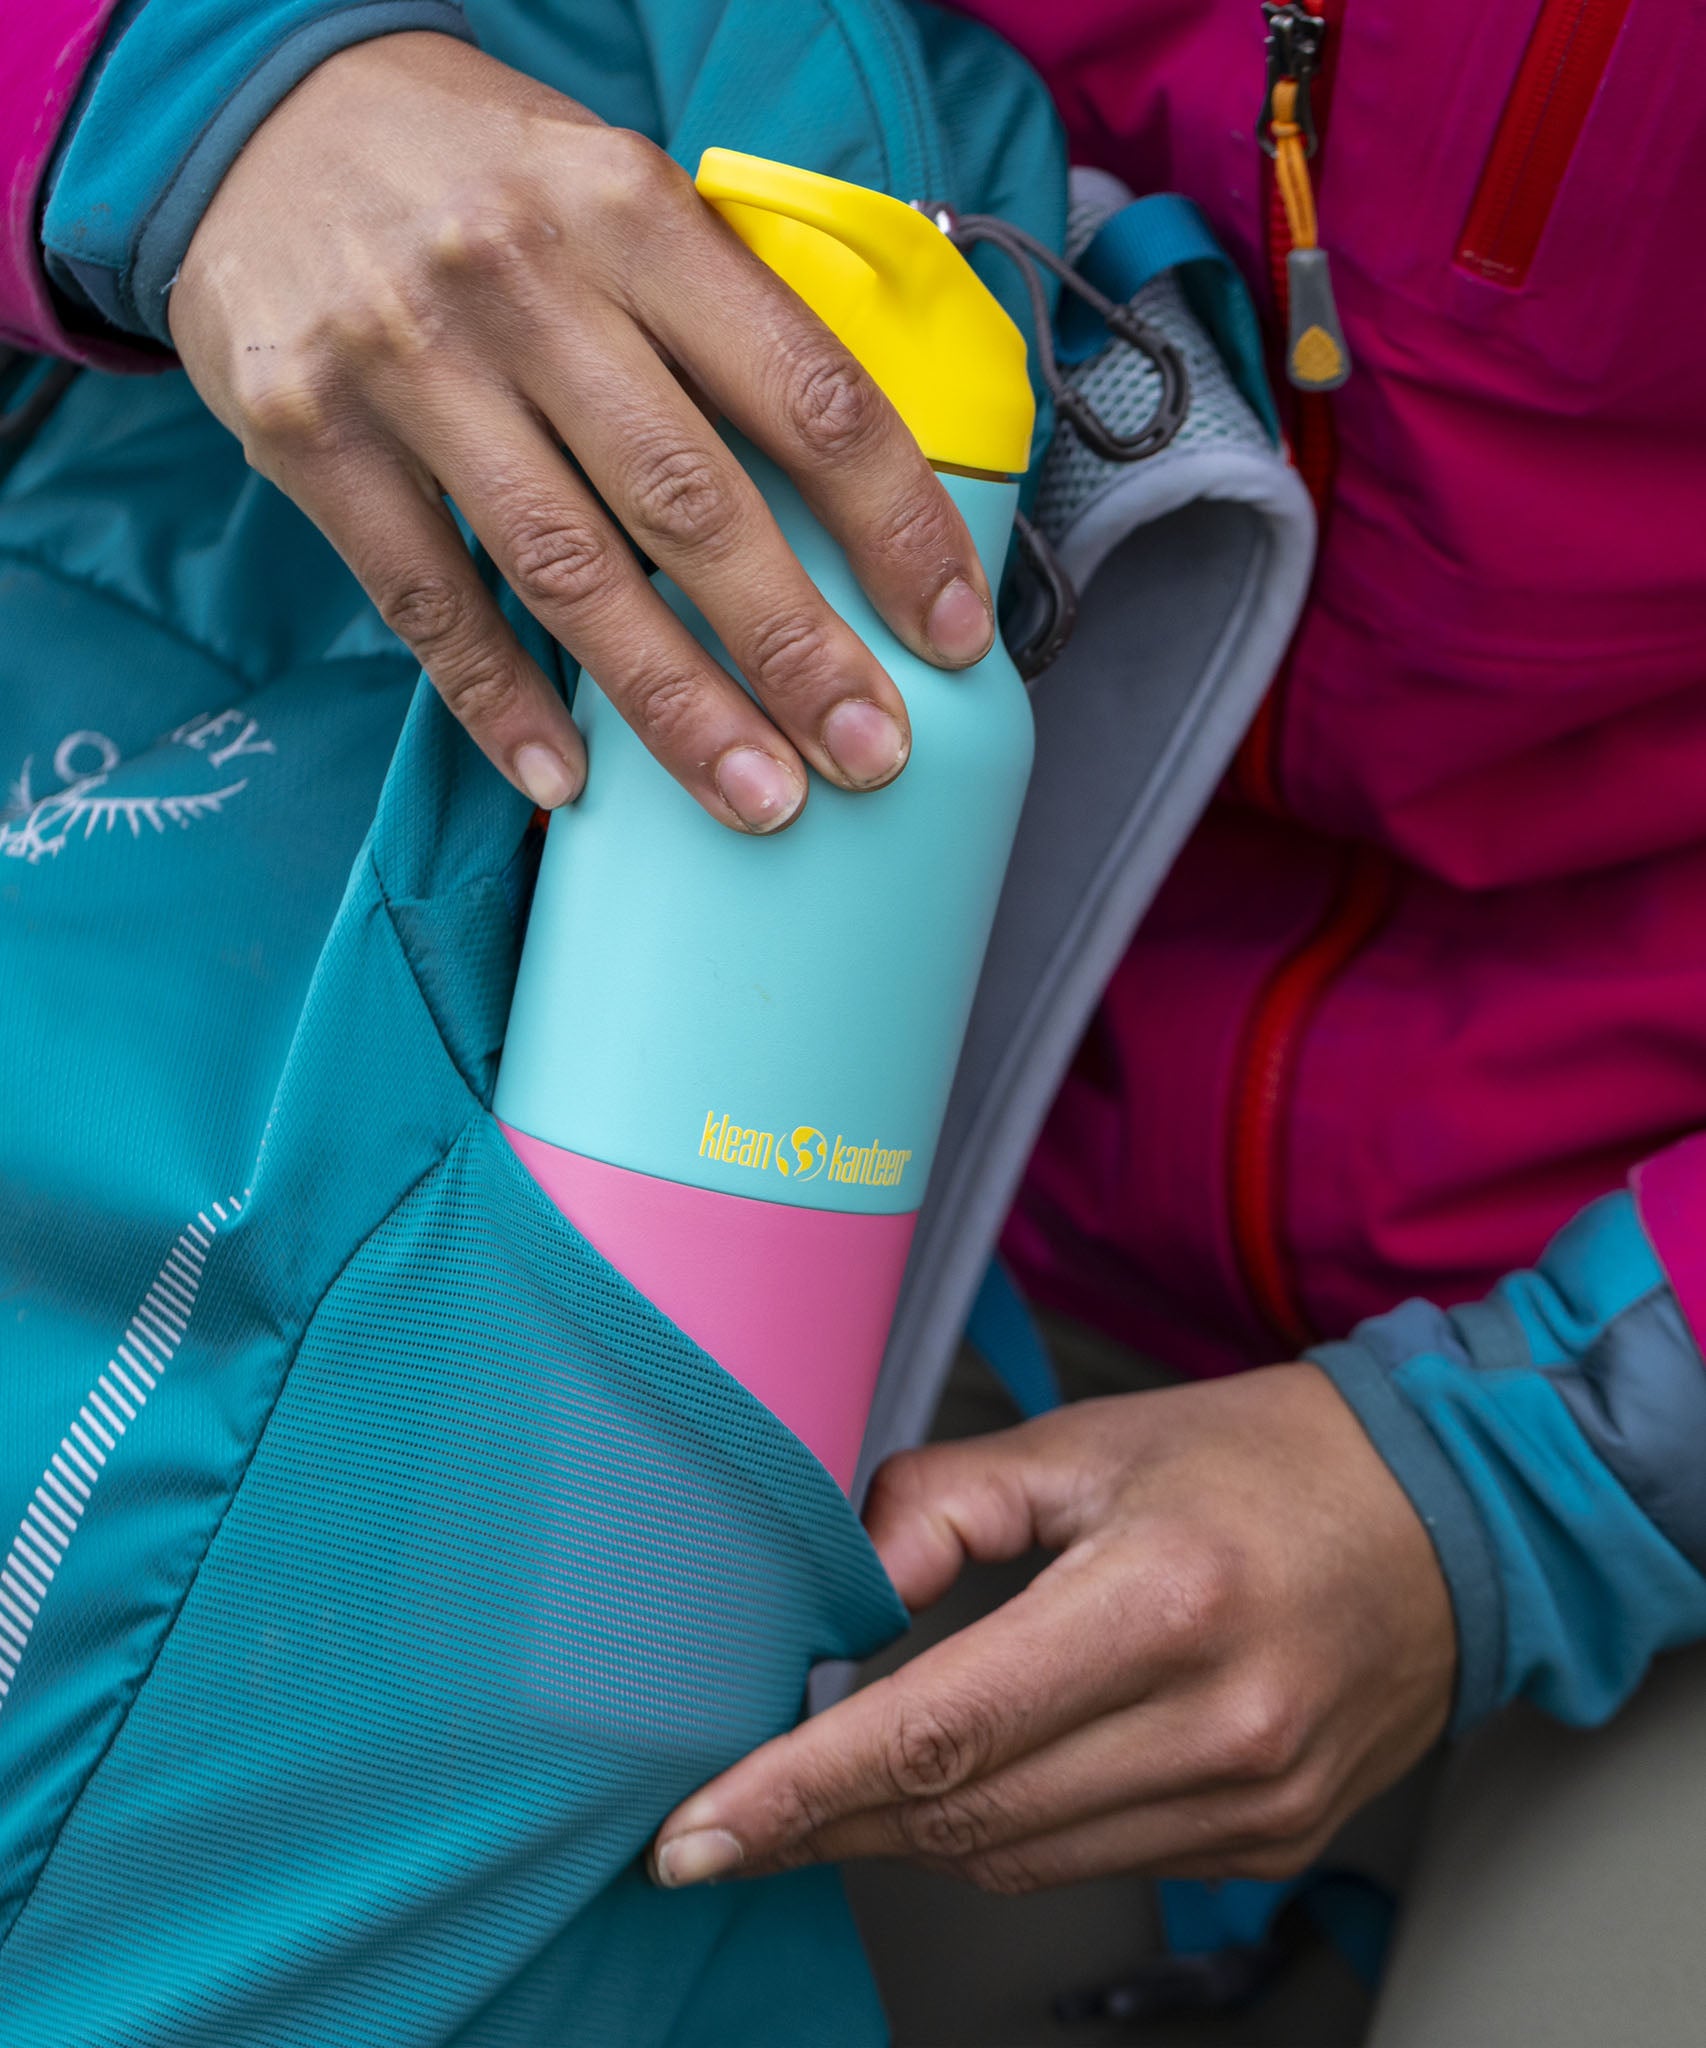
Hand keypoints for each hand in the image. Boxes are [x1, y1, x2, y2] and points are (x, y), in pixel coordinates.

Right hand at [169, 33, 994, 826]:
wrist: (260, 118)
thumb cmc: (484, 180)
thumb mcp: (616, 191)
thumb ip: (716, 316)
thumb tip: (845, 494)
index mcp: (633, 213)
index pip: (805, 390)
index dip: (895, 525)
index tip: (953, 631)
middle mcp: (523, 283)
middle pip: (692, 502)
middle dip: (796, 649)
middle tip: (870, 756)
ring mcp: (407, 362)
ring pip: (568, 570)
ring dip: (675, 704)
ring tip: (756, 799)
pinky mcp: (307, 435)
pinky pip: (426, 599)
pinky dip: (501, 701)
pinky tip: (568, 779)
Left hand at [650, 1365, 1455, 1891]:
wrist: (1446, 1520)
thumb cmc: (1260, 1460)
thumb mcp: (1089, 1442)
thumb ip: (944, 1503)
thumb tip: (844, 1588)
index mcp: (1158, 1601)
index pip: (939, 1730)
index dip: (799, 1790)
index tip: (695, 1835)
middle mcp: (1213, 1722)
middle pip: (964, 1815)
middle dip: (824, 1824)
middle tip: (728, 1818)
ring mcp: (1251, 1801)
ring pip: (1017, 1860)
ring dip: (906, 1835)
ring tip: (830, 1794)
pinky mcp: (1268, 1842)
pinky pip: (1089, 1868)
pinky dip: (1004, 1836)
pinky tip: (967, 1786)